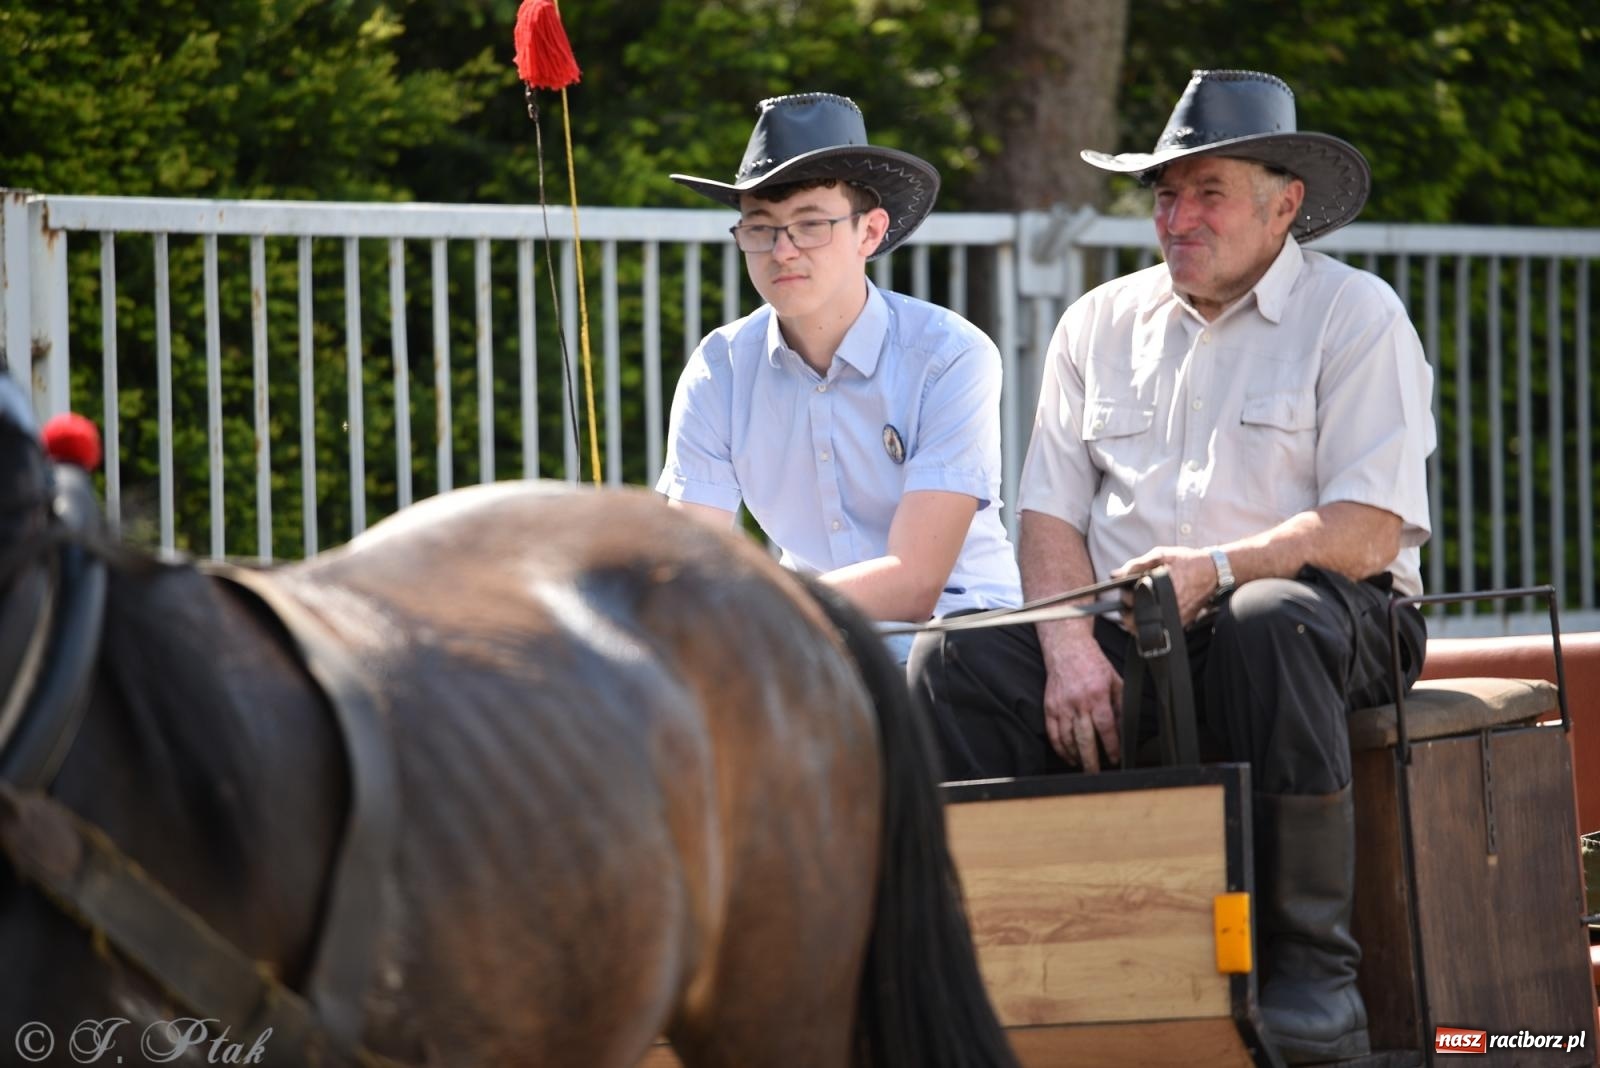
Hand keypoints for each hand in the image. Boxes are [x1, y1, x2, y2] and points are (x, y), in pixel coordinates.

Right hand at [1040, 636, 1122, 772]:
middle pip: (1084, 739)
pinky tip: (1068, 756)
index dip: (1111, 747)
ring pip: (1067, 739)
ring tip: (1083, 766)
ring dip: (1075, 756)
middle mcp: (1078, 702)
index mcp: (1097, 695)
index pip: (1105, 728)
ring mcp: (1062, 706)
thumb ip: (1120, 705)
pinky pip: (1053, 733)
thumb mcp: (1115, 680)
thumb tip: (1123, 728)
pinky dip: (1060, 748)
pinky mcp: (1050, 707)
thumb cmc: (1092, 663)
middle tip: (1096, 774)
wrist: (1067, 648)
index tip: (1114, 759)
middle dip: (1091, 761)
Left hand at [1113, 546, 1221, 626]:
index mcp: (1160, 589)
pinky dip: (1151, 626)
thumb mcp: (1161, 556)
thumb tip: (1115, 574)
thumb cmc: (1186, 562)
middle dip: (1127, 611)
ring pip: (1145, 630)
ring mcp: (1174, 617)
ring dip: (1137, 622)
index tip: (1125, 590)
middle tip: (1130, 602)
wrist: (1213, 572)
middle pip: (1135, 619)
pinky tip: (1150, 614)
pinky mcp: (1181, 624)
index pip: (1131, 600)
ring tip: (1137, 609)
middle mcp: (1167, 606)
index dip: (1124, 596)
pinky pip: (1159, 631)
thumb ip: (1137, 564)